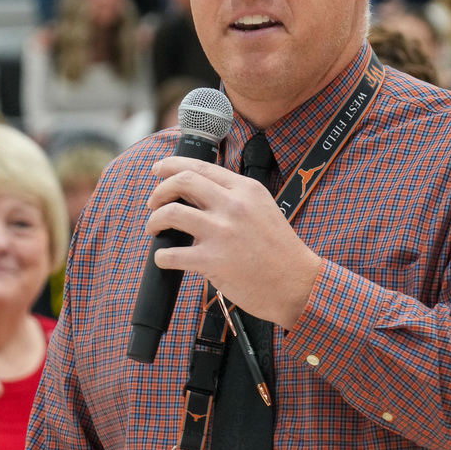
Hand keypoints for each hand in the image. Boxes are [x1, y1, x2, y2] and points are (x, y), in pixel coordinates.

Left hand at [144, 156, 321, 328]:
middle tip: (153, 203)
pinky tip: (164, 259)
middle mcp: (233, 205)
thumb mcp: (262, 209)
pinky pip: (172, 254)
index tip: (158, 169)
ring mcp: (222, 232)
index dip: (172, 165)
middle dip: (159, 190)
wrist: (297, 284)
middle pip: (182, 182)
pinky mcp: (213, 260)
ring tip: (154, 229)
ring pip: (171, 213)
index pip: (201, 166)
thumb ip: (233, 197)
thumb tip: (196, 193)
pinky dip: (161, 256)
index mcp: (245, 189)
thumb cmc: (279, 251)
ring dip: (154, 221)